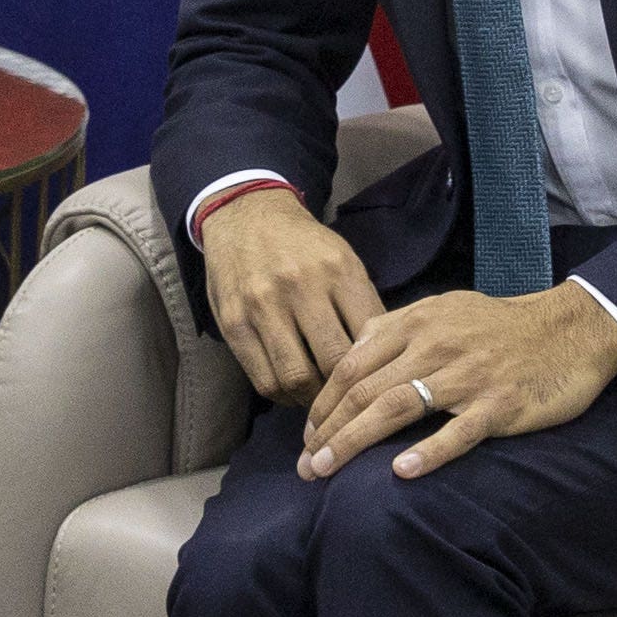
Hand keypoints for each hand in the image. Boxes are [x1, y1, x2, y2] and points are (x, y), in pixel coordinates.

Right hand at [198, 187, 385, 405]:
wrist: (245, 215)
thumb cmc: (303, 245)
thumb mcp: (344, 261)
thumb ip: (362, 306)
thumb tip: (384, 359)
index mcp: (337, 270)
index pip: (367, 339)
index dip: (376, 371)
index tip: (376, 384)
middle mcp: (299, 286)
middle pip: (332, 363)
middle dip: (345, 391)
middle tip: (351, 401)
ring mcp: (261, 306)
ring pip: (295, 378)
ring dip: (313, 400)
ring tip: (322, 401)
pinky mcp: (232, 323)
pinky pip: (263, 378)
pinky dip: (283, 396)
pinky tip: (293, 392)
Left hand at [298, 282, 616, 481]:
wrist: (570, 328)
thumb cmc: (499, 324)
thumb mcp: (441, 310)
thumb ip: (395, 328)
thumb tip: (352, 353)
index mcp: (414, 323)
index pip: (352, 365)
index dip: (323, 402)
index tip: (307, 435)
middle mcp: (433, 347)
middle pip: (364, 391)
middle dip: (328, 430)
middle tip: (306, 466)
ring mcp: (467, 376)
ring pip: (397, 409)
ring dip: (355, 442)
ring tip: (327, 471)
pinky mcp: (500, 404)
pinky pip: (459, 431)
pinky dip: (429, 452)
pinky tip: (402, 472)